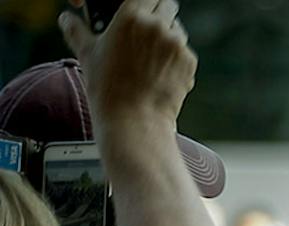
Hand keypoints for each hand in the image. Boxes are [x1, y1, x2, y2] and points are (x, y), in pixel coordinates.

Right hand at [61, 0, 194, 128]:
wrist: (134, 118)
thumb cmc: (107, 86)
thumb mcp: (86, 53)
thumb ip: (76, 29)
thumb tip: (66, 18)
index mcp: (131, 16)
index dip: (146, 1)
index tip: (142, 8)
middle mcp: (157, 26)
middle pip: (167, 5)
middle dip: (158, 14)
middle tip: (146, 30)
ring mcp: (176, 44)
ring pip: (177, 29)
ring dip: (167, 35)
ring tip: (150, 55)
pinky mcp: (190, 62)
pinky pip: (184, 51)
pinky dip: (175, 57)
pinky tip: (159, 72)